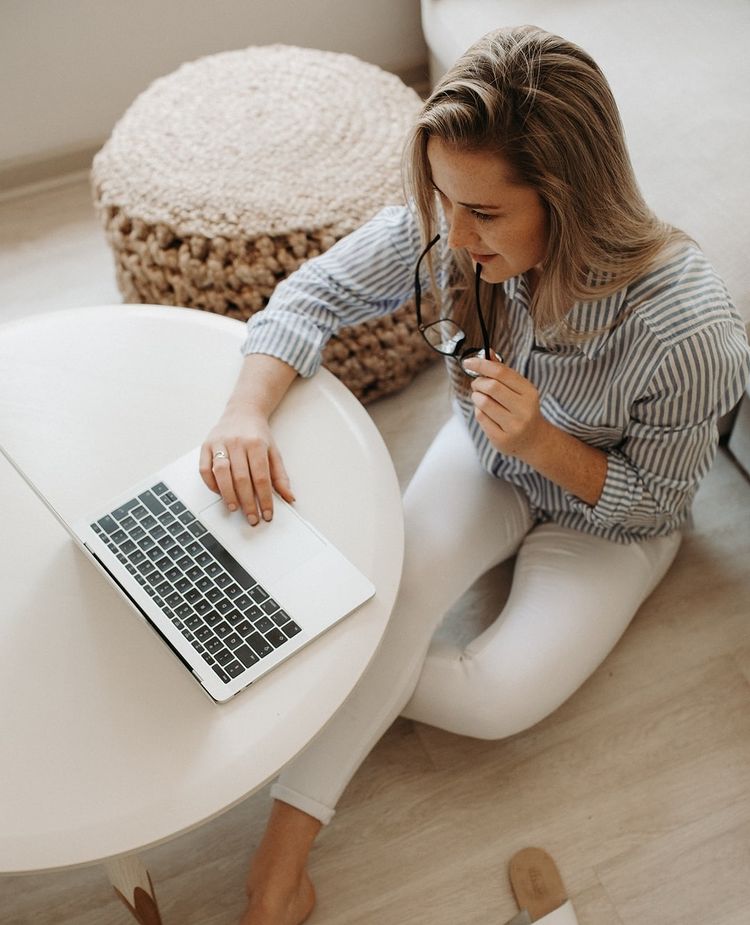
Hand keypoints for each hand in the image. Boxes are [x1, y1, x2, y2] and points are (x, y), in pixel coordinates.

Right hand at [199, 405, 293, 524]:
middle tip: (252, 518)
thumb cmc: (258, 435)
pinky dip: (211, 484)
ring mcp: (220, 443)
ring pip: (222, 473)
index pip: (261, 477)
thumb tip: (289, 497)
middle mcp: (237, 443)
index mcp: (257, 444)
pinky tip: (220, 493)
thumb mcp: (274, 452)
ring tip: (234, 508)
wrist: (242, 412)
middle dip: (247, 502)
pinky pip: (205, 469)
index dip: (264, 498)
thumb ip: (280, 476)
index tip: (267, 513)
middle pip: (242, 478)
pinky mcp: (206, 446)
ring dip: (228, 494)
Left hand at [463, 355, 548, 462]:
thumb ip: (502, 371)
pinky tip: (486, 412)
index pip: (501, 372)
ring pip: (483, 402)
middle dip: (478, 382)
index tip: (468, 362)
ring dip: (476, 397)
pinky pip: (481, 417)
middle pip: (491, 387)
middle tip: (477, 384)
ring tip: (481, 398)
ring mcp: (514, 425)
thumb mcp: (518, 389)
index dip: (481, 364)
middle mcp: (524, 409)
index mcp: (529, 392)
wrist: (533, 439)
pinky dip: (478, 411)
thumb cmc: (521, 409)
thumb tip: (487, 352)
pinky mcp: (502, 438)